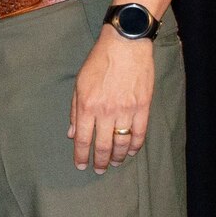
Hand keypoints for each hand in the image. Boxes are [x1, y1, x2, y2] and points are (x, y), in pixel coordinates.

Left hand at [68, 28, 153, 172]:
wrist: (125, 46)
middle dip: (99, 161)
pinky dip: (135, 146)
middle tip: (98, 170)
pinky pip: (139, 133)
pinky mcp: (142, 107)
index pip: (83, 139)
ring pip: (121, 142)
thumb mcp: (79, 84)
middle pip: (102, 145)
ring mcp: (126, 110)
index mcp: (87, 106)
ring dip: (117, 156)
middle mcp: (106, 112)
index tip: (80, 165)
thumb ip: (76, 111)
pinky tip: (130, 152)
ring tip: (113, 163)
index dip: (81, 155)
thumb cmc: (99, 62)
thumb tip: (73, 133)